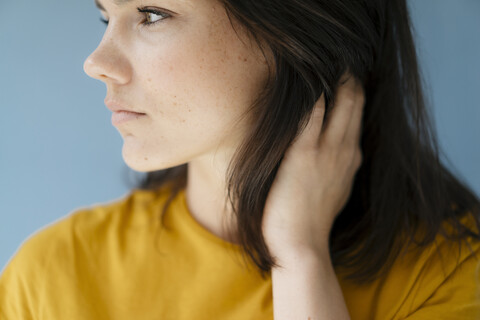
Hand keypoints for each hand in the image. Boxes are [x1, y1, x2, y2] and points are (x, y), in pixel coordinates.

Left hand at [262, 74, 364, 260]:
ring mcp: (324, 152)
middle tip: (339, 63)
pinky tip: (310, 83)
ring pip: (337, 106)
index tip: (346, 78)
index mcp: (350, 159)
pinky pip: (310, 118)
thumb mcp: (333, 191)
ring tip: (325, 63)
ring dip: (333, 83)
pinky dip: (312, 99)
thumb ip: (336, 169)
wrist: (301, 245)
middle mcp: (343, 151)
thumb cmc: (311, 221)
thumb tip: (337, 156)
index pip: (356, 118)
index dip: (353, 95)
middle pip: (352, 105)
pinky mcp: (302, 155)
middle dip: (348, 81)